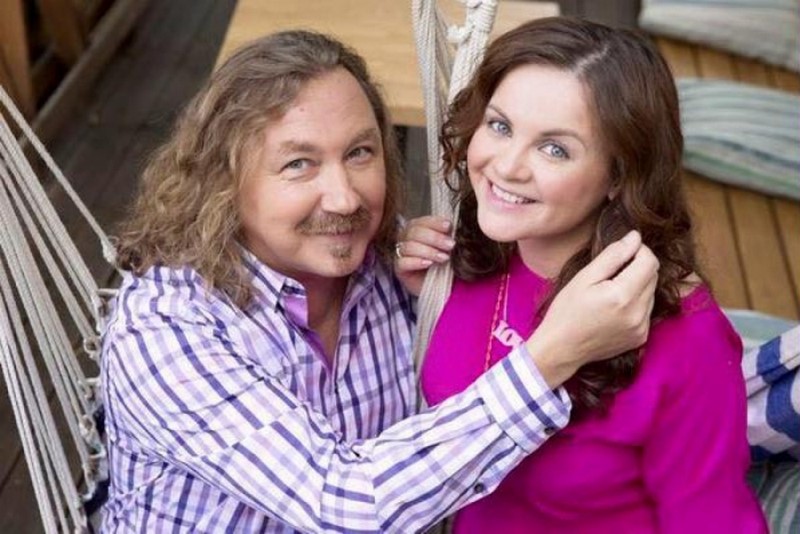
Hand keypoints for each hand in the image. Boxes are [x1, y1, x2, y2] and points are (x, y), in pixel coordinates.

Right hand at [394, 216, 453, 294]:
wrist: (441, 287)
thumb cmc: (444, 264)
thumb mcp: (447, 248)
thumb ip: (446, 235)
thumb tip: (451, 225)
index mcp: (416, 229)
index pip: (421, 221)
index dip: (434, 222)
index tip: (449, 226)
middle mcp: (405, 239)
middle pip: (414, 232)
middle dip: (435, 238)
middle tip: (451, 245)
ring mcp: (401, 254)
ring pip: (409, 247)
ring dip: (429, 251)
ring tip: (444, 258)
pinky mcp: (399, 269)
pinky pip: (403, 262)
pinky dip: (416, 262)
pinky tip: (428, 264)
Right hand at [526, 230, 658, 388]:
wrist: (561, 349)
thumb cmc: (566, 311)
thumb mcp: (584, 277)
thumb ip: (612, 255)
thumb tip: (635, 237)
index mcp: (622, 295)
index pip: (649, 262)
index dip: (639, 250)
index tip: (622, 251)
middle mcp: (637, 313)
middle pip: (653, 276)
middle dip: (638, 266)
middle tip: (612, 271)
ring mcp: (641, 327)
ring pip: (651, 292)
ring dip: (638, 285)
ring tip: (611, 290)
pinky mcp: (641, 337)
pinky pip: (647, 310)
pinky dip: (636, 302)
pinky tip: (614, 307)